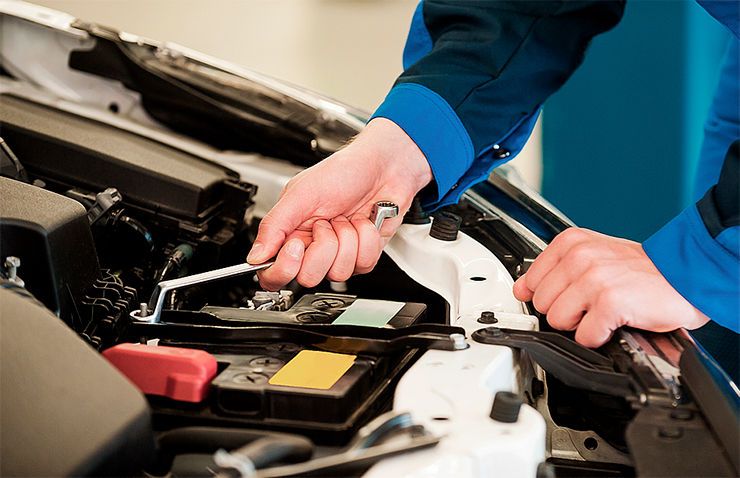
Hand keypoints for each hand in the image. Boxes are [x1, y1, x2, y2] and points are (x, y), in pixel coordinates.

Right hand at [247, 118, 432, 290]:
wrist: (382, 167)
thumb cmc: (342, 173)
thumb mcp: (301, 194)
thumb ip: (274, 226)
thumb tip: (254, 256)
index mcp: (289, 234)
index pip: (273, 274)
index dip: (283, 268)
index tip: (296, 246)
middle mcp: (312, 248)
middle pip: (308, 277)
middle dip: (323, 247)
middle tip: (327, 222)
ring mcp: (338, 254)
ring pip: (338, 273)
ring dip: (347, 239)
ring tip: (346, 218)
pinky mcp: (362, 256)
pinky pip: (363, 264)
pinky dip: (366, 239)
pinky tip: (363, 223)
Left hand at [513, 227, 709, 346]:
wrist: (687, 275)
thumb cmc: (643, 269)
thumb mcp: (594, 255)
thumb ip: (556, 269)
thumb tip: (522, 288)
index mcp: (572, 242)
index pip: (530, 281)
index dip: (549, 296)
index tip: (566, 297)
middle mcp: (580, 257)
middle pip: (542, 305)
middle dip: (565, 312)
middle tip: (592, 303)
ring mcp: (593, 279)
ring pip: (559, 321)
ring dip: (582, 325)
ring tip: (604, 311)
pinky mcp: (609, 302)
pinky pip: (584, 336)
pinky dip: (599, 336)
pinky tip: (614, 322)